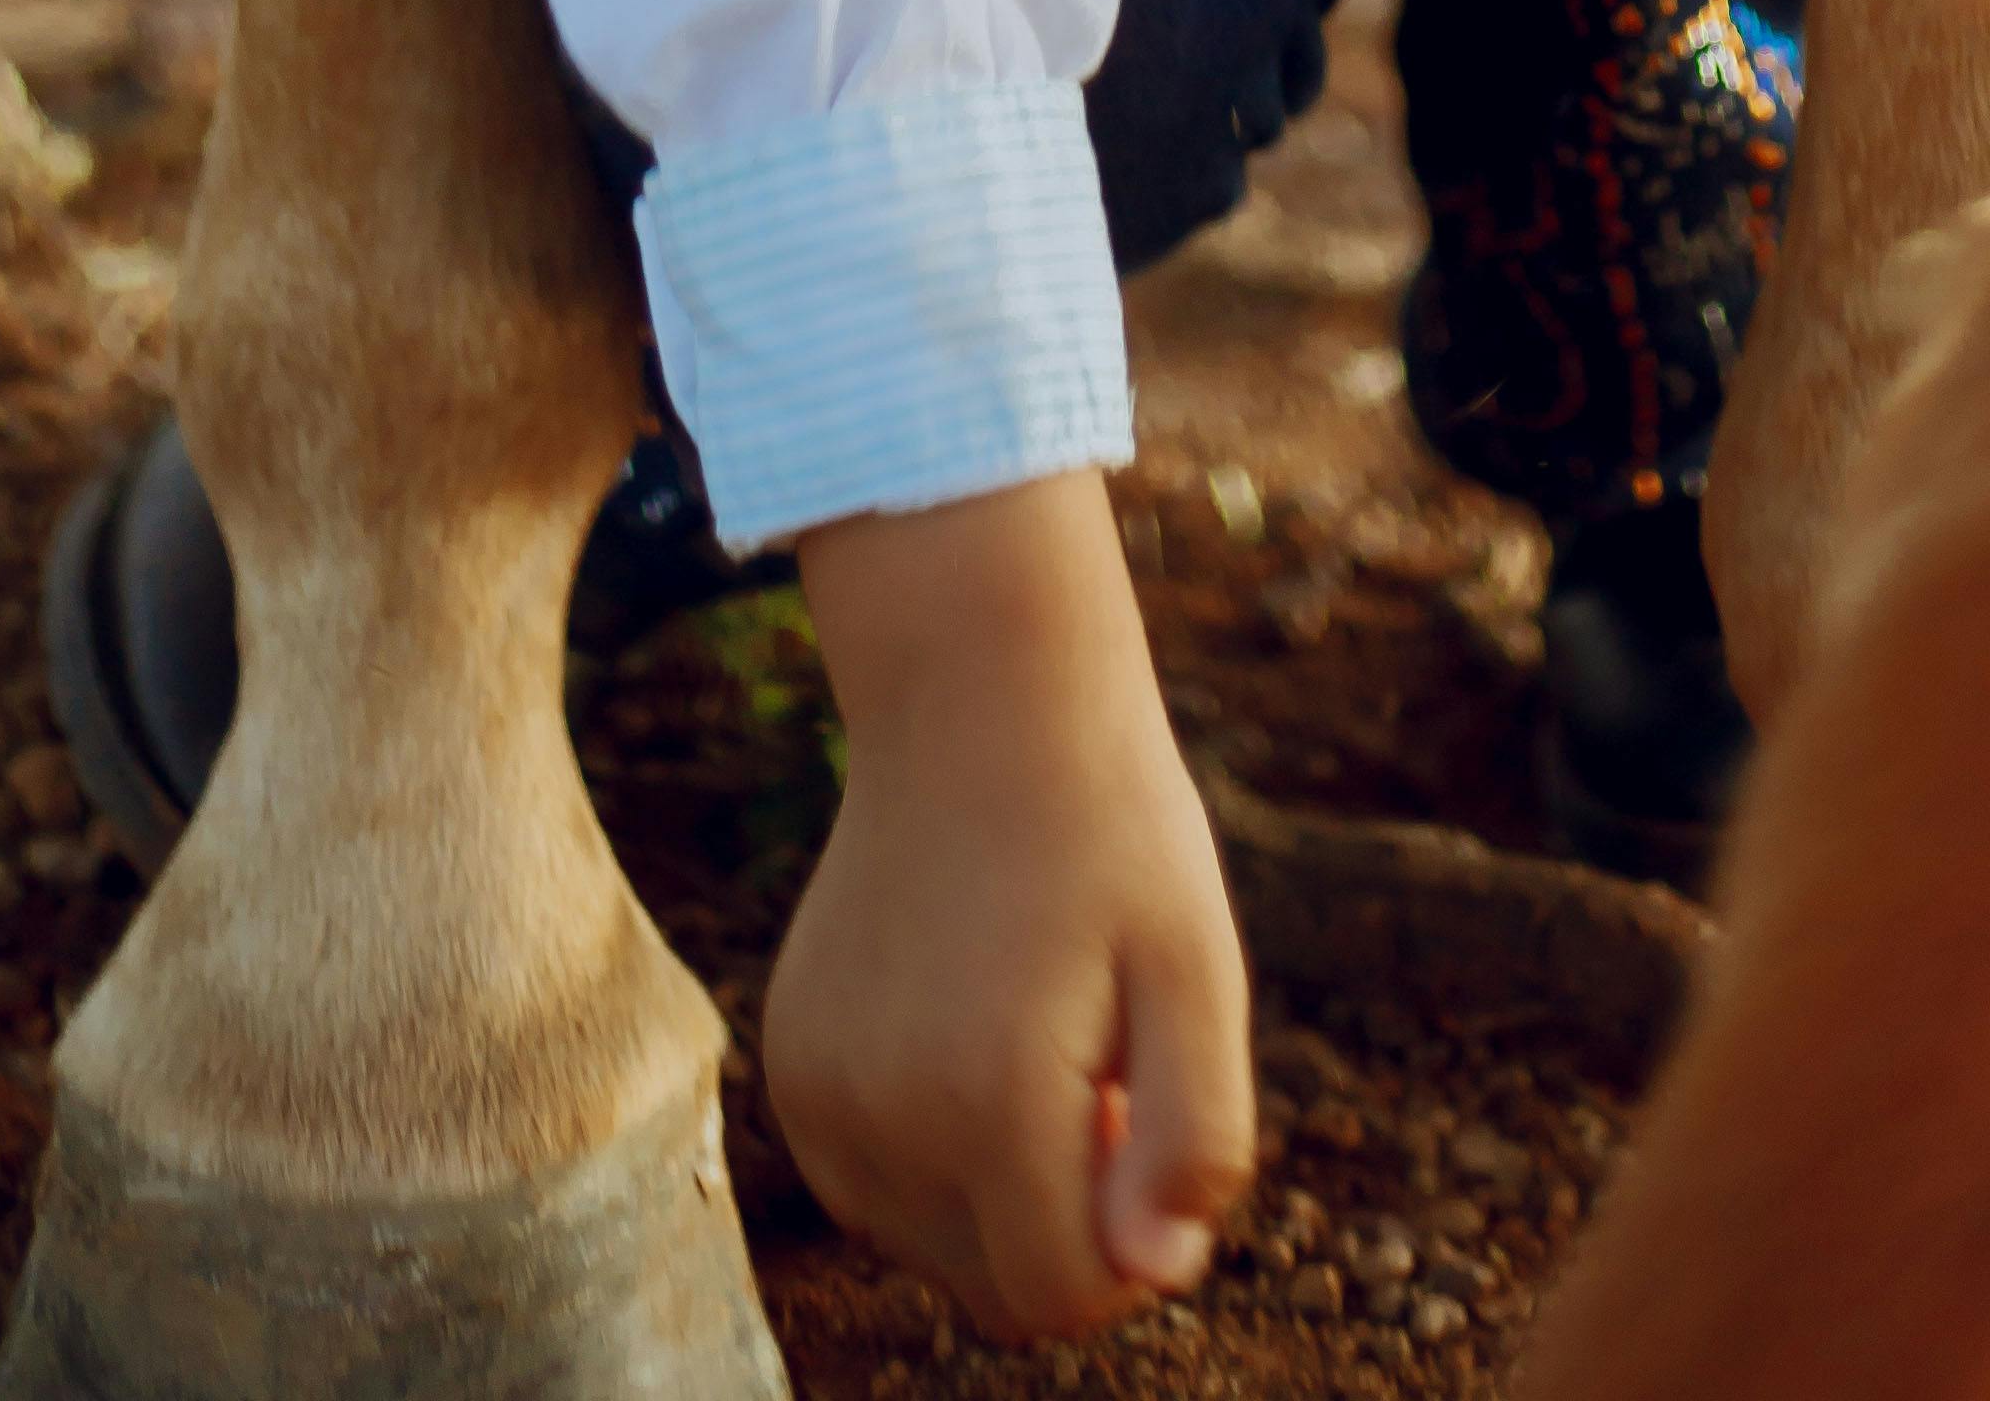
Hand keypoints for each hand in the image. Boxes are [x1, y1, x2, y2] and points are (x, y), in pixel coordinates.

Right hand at [775, 480, 1256, 1339]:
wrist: (976, 692)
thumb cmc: (1109, 828)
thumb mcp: (1199, 964)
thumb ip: (1198, 1137)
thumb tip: (1152, 1270)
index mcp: (991, 1101)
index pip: (1064, 1298)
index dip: (1135, 1245)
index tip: (1149, 1121)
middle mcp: (883, 1116)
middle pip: (996, 1288)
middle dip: (1067, 1220)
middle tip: (1104, 1071)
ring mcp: (819, 1094)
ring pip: (930, 1245)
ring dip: (997, 1188)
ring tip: (1035, 1035)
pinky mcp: (789, 1066)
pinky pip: (872, 1187)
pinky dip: (931, 1150)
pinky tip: (967, 1028)